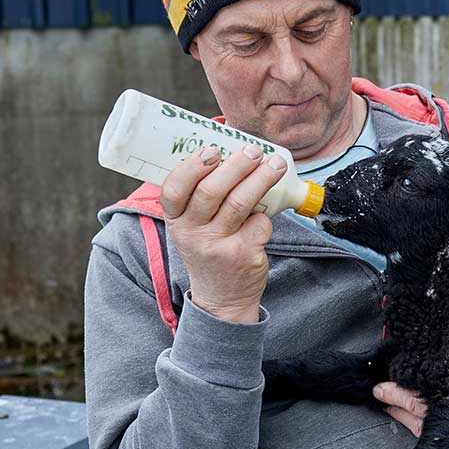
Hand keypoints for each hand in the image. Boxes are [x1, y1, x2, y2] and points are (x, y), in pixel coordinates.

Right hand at [159, 143, 287, 323]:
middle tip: (254, 150)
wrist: (222, 299)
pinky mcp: (242, 254)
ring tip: (275, 164)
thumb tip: (231, 153)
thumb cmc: (210, 250)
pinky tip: (270, 208)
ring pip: (239, 202)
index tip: (212, 150)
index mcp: (176, 221)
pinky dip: (267, 213)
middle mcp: (192, 233)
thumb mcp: (193, 228)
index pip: (173, 189)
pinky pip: (259, 222)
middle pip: (211, 190)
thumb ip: (202, 198)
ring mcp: (217, 245)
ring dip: (261, 178)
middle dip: (236, 165)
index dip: (192, 167)